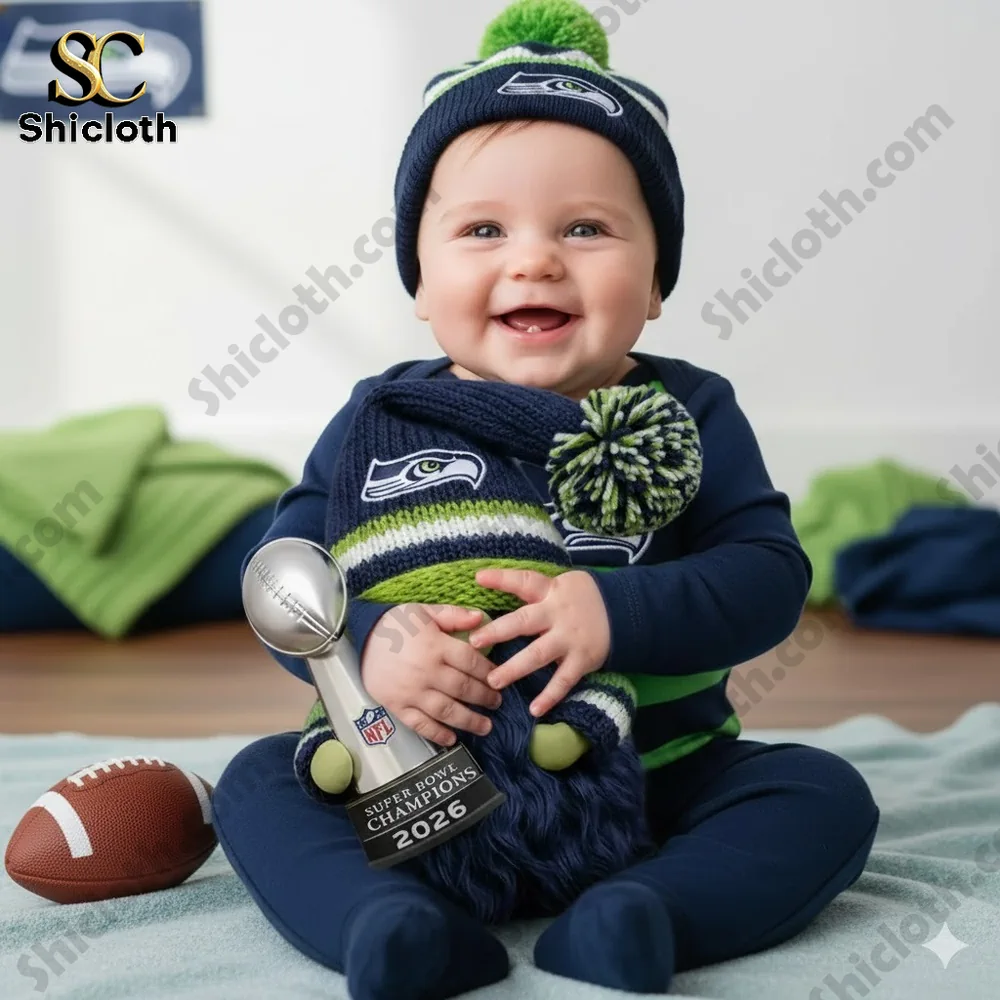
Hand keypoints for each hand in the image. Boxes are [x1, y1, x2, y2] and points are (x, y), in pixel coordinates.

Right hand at [360, 604, 501, 746]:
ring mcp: (411, 691)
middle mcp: (426, 671)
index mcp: (435, 646)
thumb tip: (481, 618)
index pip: (471, 662)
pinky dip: (437, 734)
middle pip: (463, 688)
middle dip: (484, 697)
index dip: (488, 672)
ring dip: (469, 721)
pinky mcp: (397, 705)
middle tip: (497, 703)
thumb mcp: (425, 610)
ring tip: (486, 727)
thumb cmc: (396, 623)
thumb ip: (453, 615)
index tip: (499, 678)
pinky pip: (420, 724)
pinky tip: (452, 739)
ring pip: (446, 710)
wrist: (359, 636)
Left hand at [468, 569, 610, 716]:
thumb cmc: (582, 598)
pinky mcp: (582, 660)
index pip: (525, 581)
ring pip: (538, 654)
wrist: (625, 610)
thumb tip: (495, 586)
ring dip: (515, 669)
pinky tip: (534, 709)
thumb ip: (535, 590)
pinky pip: (563, 680)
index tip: (479, 577)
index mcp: (551, 592)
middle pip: (524, 622)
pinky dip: (550, 696)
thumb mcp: (561, 585)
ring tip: (493, 681)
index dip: (502, 579)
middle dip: (498, 632)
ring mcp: (570, 639)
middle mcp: (557, 614)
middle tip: (473, 642)